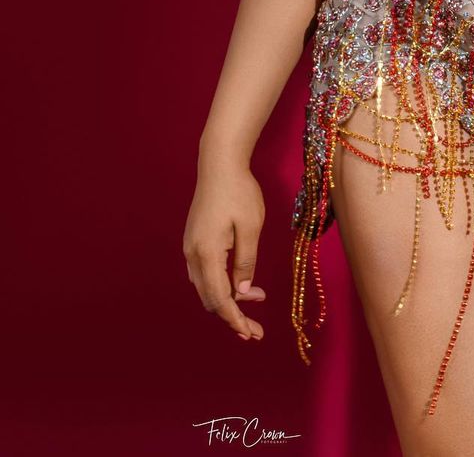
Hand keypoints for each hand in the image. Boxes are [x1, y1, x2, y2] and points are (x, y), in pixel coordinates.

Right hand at [183, 157, 266, 341]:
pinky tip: (240, 282)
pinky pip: (205, 273)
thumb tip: (242, 294)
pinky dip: (221, 284)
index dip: (235, 319)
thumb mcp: (250, 227)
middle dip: (232, 316)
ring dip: (228, 299)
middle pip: (210, 298)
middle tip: (256, 330)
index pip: (219, 299)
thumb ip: (245, 262)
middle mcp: (193, 255)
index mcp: (207, 254)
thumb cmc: (239, 192)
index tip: (251, 334)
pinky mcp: (194, 241)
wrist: (219, 165)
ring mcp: (191, 248)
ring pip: (206, 287)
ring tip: (256, 302)